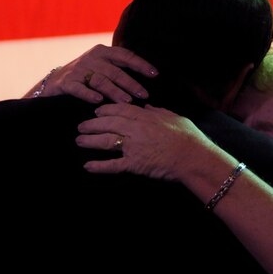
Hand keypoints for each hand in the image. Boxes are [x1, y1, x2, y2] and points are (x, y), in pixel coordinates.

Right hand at [30, 45, 156, 102]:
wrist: (55, 81)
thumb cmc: (86, 76)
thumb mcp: (102, 67)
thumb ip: (119, 69)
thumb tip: (145, 81)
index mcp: (103, 52)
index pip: (126, 56)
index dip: (140, 64)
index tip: (155, 74)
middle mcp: (92, 58)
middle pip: (115, 71)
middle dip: (130, 83)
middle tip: (143, 95)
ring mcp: (79, 70)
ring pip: (100, 80)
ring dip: (114, 91)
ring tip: (126, 102)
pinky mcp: (67, 82)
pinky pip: (79, 88)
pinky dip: (88, 94)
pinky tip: (98, 101)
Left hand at [76, 103, 215, 180]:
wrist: (193, 157)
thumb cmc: (189, 138)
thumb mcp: (174, 117)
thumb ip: (158, 111)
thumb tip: (148, 106)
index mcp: (145, 116)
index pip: (119, 109)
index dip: (105, 110)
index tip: (96, 111)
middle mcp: (136, 129)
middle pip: (108, 123)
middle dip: (92, 124)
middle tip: (81, 126)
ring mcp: (133, 146)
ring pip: (106, 141)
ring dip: (90, 141)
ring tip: (79, 141)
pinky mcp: (135, 164)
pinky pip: (113, 165)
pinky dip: (99, 166)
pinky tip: (87, 166)